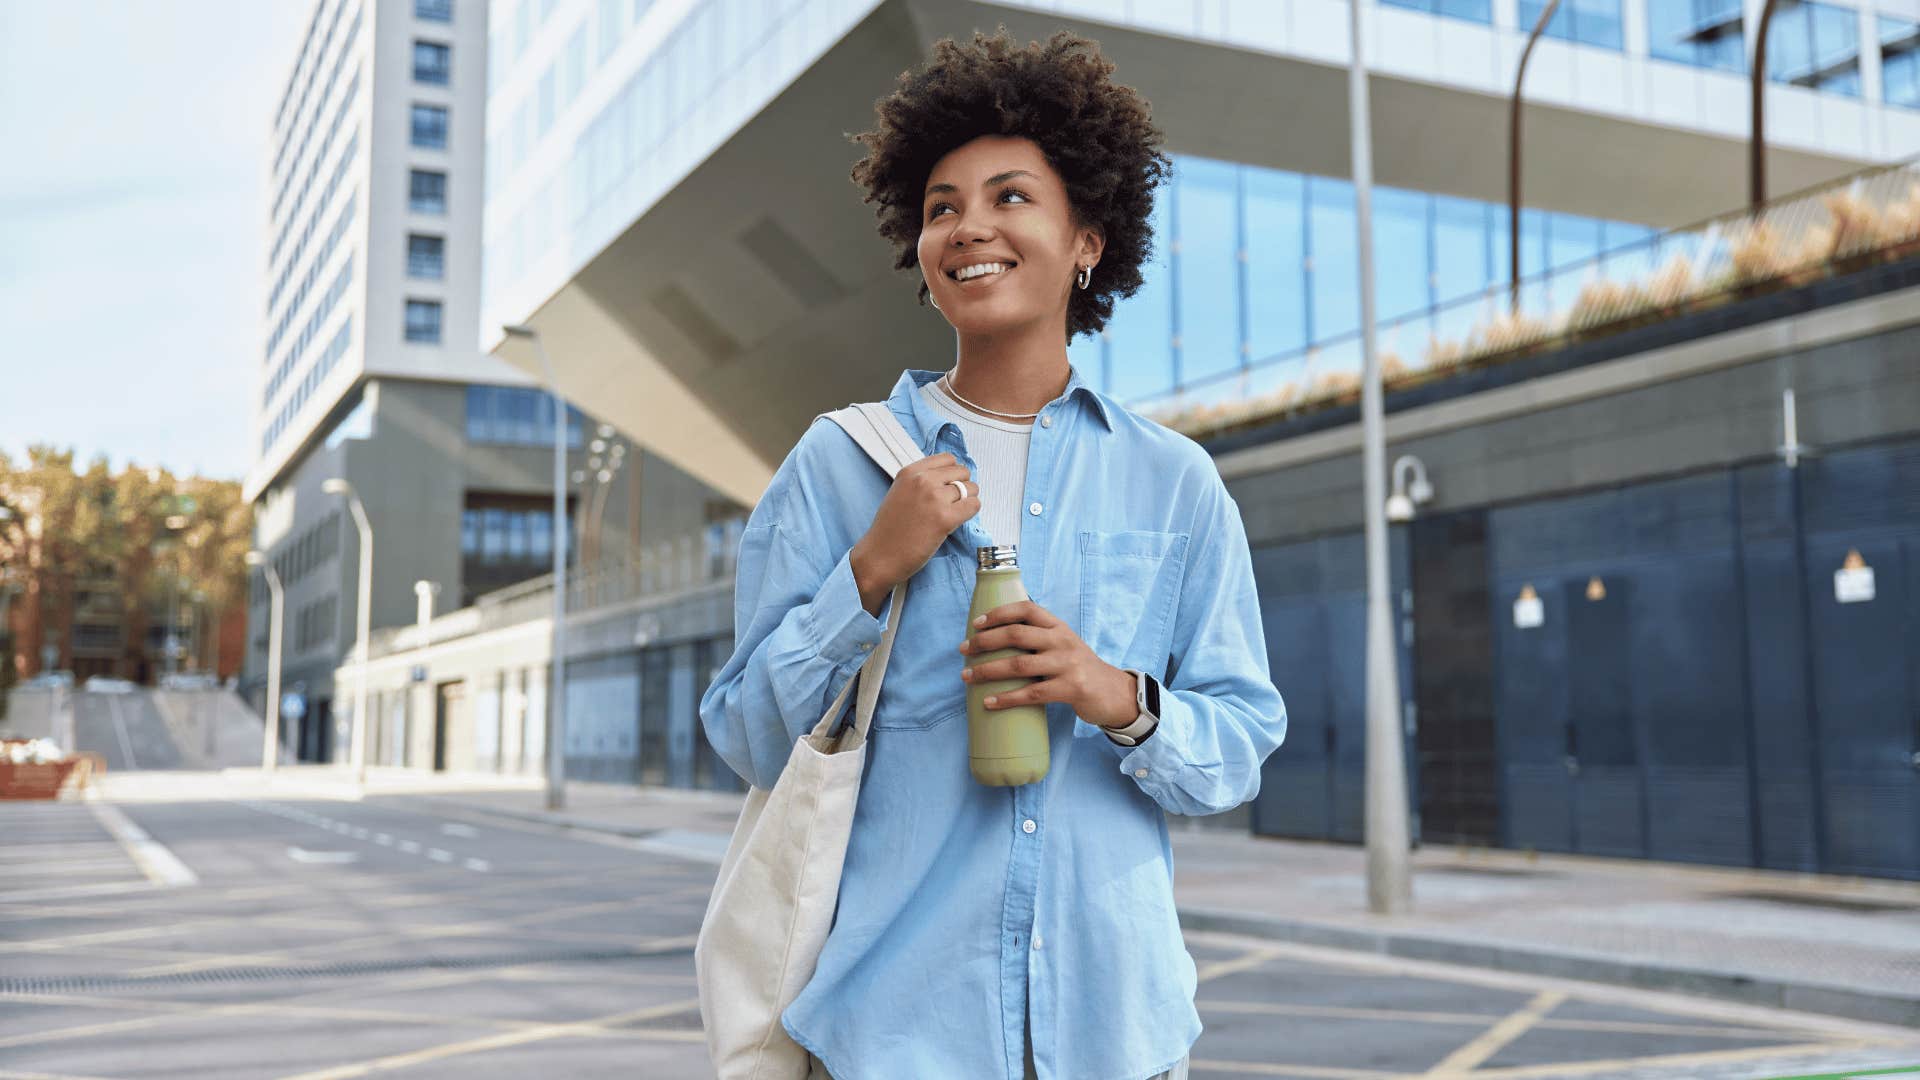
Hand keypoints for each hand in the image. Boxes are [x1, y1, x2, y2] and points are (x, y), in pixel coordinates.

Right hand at [850, 452, 978, 610]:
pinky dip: (971, 512)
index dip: (952, 473)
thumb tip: (949, 480)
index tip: (948, 485)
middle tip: (953, 502)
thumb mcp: (900, 493)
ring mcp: (934, 498)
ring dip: (968, 500)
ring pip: (971, 488)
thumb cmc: (889, 530)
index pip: (947, 458)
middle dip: (962, 486)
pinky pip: (973, 505)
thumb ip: (921, 482)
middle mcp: (922, 481)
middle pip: (962, 472)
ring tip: (954, 513)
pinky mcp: (945, 519)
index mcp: (910, 472)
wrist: (880, 556)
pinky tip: (957, 520)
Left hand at [956, 600, 1138, 728]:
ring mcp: (1067, 665)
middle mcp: (1062, 641)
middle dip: (985, 642)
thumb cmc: (1079, 669)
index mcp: (1059, 627)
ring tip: (967, 677)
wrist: (1113, 693)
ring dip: (988, 671)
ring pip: (1019, 665)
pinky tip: (989, 702)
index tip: (977, 624)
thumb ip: (1039, 639)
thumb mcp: (1063, 645)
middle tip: (964, 650)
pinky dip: (1007, 698)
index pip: (1026, 610)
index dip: (999, 613)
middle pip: (1016, 635)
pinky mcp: (1070, 689)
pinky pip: (1031, 693)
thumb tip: (996, 639)